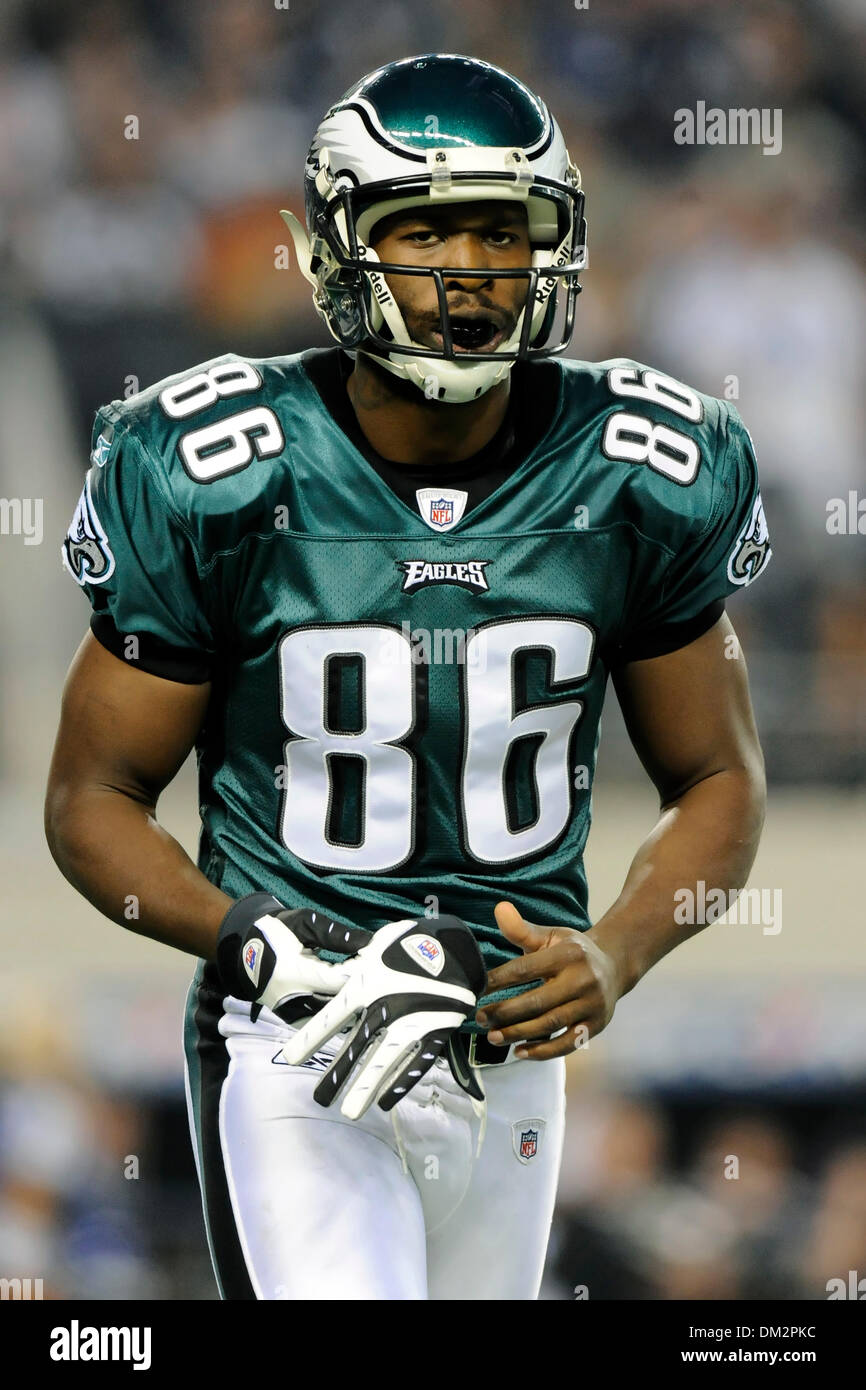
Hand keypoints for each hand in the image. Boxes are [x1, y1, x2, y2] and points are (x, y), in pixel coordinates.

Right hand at [215, 893, 371, 1023]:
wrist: (245, 950)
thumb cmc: (278, 931)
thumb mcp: (305, 923)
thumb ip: (336, 934)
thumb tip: (368, 942)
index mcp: (293, 972)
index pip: (337, 981)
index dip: (361, 973)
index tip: (376, 961)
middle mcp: (291, 998)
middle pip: (337, 1003)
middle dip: (359, 991)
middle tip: (377, 976)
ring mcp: (291, 1012)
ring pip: (331, 1018)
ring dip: (351, 1004)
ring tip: (366, 987)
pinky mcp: (292, 1020)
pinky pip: (321, 1023)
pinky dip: (338, 1014)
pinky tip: (351, 1000)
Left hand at [280, 914, 484, 1117]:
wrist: (457, 944)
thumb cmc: (413, 940)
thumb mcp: (378, 943)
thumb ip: (354, 959)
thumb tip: (332, 964)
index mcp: (367, 983)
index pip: (332, 1016)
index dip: (311, 1037)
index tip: (290, 1058)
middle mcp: (385, 1006)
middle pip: (357, 1046)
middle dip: (338, 1073)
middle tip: (319, 1099)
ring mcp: (412, 1021)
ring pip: (384, 1060)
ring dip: (367, 1086)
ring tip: (350, 1112)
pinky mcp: (435, 1031)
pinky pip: (416, 1062)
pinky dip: (402, 1083)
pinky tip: (385, 1102)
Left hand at [475, 901, 624, 1059]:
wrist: (614, 967)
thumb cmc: (573, 951)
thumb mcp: (552, 936)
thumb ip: (522, 929)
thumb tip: (498, 908)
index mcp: (568, 954)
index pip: (526, 969)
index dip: (498, 980)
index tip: (476, 989)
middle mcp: (582, 979)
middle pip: (537, 1001)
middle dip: (504, 1012)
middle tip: (480, 1017)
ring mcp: (591, 1004)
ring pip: (550, 1024)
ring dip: (518, 1033)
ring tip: (493, 1036)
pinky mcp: (596, 1025)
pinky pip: (567, 1043)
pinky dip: (543, 1051)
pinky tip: (520, 1052)